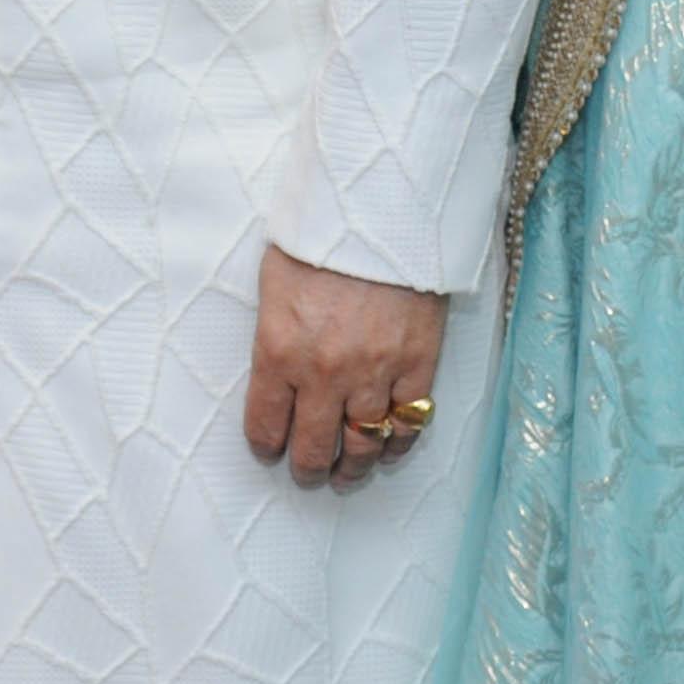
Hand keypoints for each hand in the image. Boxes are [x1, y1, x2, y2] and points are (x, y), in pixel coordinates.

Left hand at [242, 246, 446, 491]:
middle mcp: (325, 374)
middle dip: (307, 467)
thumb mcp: (274, 280)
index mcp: (279, 351)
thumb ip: (274, 331)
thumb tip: (275, 366)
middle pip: (314, 448)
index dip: (266, 445)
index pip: (265, 424)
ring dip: (353, 468)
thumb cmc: (321, 235)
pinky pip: (409, 424)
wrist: (383, 208)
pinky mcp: (418, 365)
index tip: (269, 449)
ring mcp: (375, 373)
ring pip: (363, 445)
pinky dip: (397, 444)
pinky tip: (387, 449)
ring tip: (346, 475)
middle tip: (307, 471)